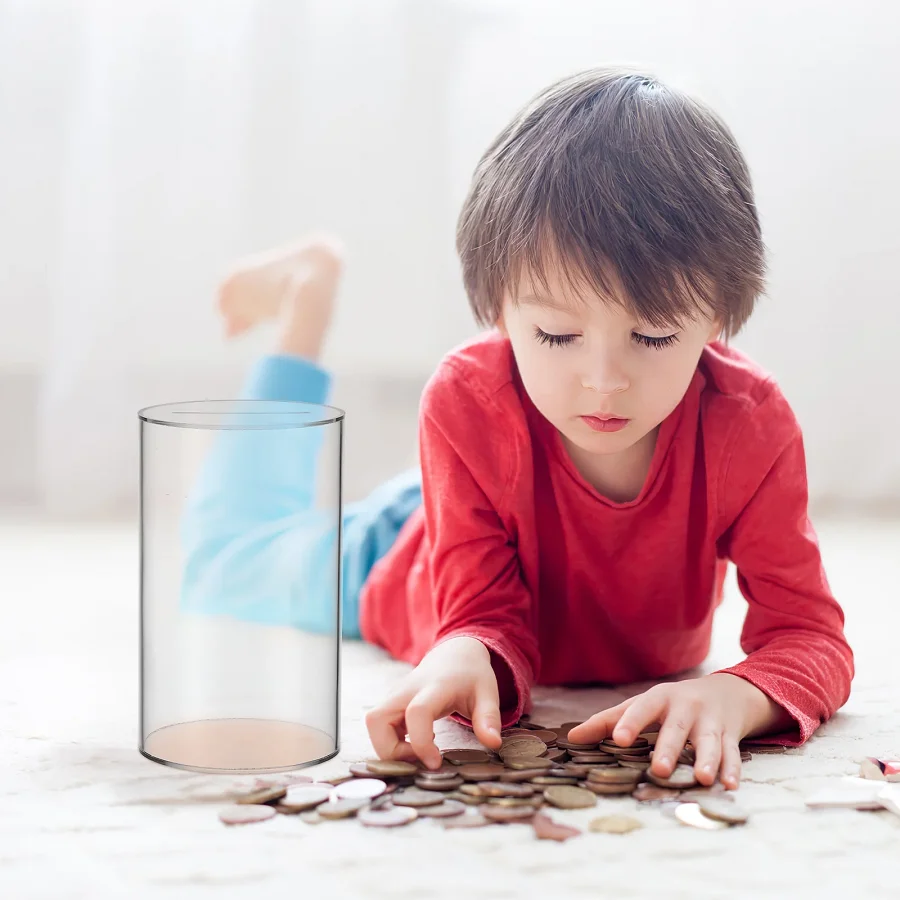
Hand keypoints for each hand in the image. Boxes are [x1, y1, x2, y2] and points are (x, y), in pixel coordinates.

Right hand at [364, 636, 502, 769]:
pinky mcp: (391, 702)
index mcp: (434, 687)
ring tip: (416, 752)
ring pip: (373, 723)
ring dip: (387, 746)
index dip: (420, 742)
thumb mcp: (488, 693)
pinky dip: (389, 740)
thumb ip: (489, 718)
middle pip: (377, 719)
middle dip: (391, 750)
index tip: (436, 762)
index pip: (416, 712)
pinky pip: (378, 725)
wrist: (455, 653)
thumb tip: (494, 743)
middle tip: (419, 759)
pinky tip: (414, 743)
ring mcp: (395, 694)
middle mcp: (407, 689)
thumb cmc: (471, 675)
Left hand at [567, 673, 787, 788]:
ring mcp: (710, 721)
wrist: (725, 692)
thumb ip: (608, 721)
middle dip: (668, 747)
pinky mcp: (730, 736)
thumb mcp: (641, 705)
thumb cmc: (671, 703)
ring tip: (702, 778)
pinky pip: (733, 754)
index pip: (642, 709)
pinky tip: (729, 786)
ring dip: (707, 759)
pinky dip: (733, 770)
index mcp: (659, 698)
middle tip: (659, 768)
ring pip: (709, 741)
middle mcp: (686, 708)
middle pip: (676, 728)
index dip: (630, 723)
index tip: (619, 739)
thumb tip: (571, 739)